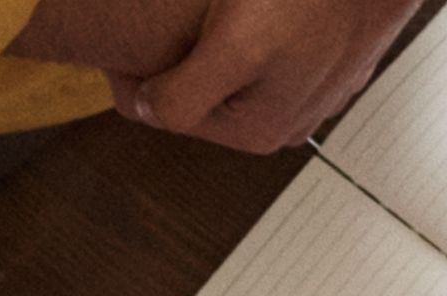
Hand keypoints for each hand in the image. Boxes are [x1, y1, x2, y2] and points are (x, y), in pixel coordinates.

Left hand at [113, 0, 408, 151]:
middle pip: (200, 93)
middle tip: (166, 16)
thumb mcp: (237, 50)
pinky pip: (267, 49)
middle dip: (176, 57)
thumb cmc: (313, 1)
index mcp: (258, 131)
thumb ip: (183, 96)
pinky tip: (249, 3)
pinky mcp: (324, 57)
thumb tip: (145, 111)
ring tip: (213, 6)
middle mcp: (286, 120)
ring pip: (234, 69)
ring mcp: (308, 90)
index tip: (122, 39)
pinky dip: (247, 26)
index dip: (135, 73)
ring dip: (210, 39)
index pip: (166, 114)